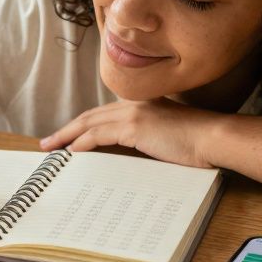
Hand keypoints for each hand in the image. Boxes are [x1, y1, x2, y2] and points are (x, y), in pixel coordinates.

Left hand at [40, 98, 220, 167]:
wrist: (214, 137)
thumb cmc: (197, 143)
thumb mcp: (166, 137)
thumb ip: (146, 139)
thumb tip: (127, 156)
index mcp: (141, 105)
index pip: (103, 114)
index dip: (82, 125)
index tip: (67, 137)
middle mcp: (134, 104)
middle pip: (90, 116)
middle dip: (66, 129)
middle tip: (48, 142)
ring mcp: (134, 113)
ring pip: (90, 123)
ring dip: (67, 136)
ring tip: (51, 149)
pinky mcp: (135, 126)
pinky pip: (100, 134)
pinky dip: (83, 142)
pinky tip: (71, 151)